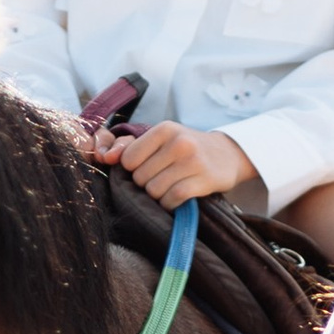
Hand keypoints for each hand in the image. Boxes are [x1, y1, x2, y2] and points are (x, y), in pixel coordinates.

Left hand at [87, 121, 251, 207]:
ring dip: (158, 196)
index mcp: (165, 129)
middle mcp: (179, 142)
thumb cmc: (187, 148)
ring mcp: (193, 161)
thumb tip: (105, 156)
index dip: (133, 170)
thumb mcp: (164, 139)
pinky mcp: (203, 180)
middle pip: (140, 177)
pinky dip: (169, 204)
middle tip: (160, 180)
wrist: (227, 154)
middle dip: (146, 184)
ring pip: (155, 190)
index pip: (129, 159)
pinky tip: (176, 198)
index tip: (146, 169)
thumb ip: (133, 147)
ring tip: (168, 188)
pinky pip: (173, 199)